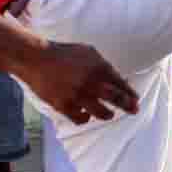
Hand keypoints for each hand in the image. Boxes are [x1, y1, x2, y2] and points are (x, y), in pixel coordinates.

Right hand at [16, 41, 139, 124]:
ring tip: (109, 114)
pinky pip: (81, 119)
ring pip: (102, 113)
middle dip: (128, 106)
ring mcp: (78, 95)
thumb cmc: (63, 54)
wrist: (35, 58)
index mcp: (98, 67)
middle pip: (116, 99)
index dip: (130, 93)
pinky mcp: (64, 106)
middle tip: (134, 110)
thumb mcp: (88, 52)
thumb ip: (103, 66)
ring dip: (108, 114)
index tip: (136, 99)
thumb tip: (117, 80)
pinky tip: (86, 114)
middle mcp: (91, 82)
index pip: (121, 84)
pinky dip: (85, 117)